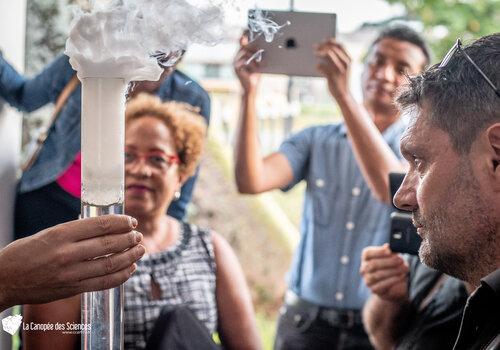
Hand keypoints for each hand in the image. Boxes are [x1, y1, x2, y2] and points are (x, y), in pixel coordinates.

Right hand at [0, 215, 144, 309]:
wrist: (4, 280)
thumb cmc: (24, 253)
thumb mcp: (48, 234)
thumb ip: (75, 232)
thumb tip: (104, 227)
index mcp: (60, 234)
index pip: (100, 225)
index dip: (121, 223)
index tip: (131, 222)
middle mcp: (67, 253)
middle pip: (109, 245)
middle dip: (129, 239)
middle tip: (137, 236)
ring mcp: (70, 273)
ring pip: (110, 264)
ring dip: (130, 256)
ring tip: (139, 250)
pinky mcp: (72, 289)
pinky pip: (103, 283)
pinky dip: (121, 275)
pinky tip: (130, 268)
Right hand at [233, 33, 260, 93]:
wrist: (251, 89)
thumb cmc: (255, 76)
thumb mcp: (258, 63)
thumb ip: (258, 54)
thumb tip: (263, 46)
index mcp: (240, 55)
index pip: (242, 42)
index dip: (244, 35)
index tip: (247, 28)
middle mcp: (236, 57)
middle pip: (245, 46)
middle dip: (254, 48)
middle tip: (261, 52)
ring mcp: (235, 62)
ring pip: (247, 54)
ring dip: (255, 60)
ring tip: (260, 66)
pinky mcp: (236, 67)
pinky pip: (246, 61)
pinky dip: (253, 66)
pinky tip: (255, 70)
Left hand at [315, 38, 351, 99]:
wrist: (344, 96)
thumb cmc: (342, 81)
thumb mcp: (344, 68)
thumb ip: (339, 59)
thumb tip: (328, 49)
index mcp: (350, 60)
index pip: (340, 45)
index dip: (331, 41)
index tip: (323, 41)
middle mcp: (345, 64)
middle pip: (332, 48)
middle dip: (322, 46)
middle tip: (315, 47)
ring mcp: (339, 70)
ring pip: (327, 55)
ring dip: (319, 53)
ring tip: (315, 54)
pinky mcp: (332, 77)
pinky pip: (322, 66)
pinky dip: (318, 65)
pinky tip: (317, 67)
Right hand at [360, 244, 408, 302]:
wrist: (394, 286)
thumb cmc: (392, 267)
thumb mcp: (392, 258)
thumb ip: (390, 252)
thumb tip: (388, 246)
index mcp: (366, 258)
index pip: (367, 253)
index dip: (378, 252)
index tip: (389, 250)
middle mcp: (364, 269)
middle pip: (373, 264)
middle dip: (388, 261)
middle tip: (401, 260)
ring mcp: (368, 280)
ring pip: (377, 275)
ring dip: (393, 271)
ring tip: (404, 268)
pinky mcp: (374, 289)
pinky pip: (382, 285)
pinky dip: (393, 280)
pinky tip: (401, 276)